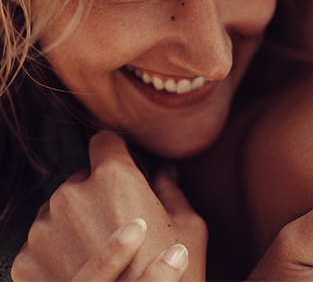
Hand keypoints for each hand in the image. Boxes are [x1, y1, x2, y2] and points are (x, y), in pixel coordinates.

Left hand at [11, 132, 206, 280]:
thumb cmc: (176, 274)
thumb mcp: (190, 226)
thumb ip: (172, 190)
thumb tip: (166, 170)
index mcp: (114, 178)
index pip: (104, 141)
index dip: (117, 154)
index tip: (126, 170)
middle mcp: (71, 195)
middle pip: (81, 178)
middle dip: (97, 193)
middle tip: (121, 221)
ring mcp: (44, 228)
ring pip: (58, 211)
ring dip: (75, 222)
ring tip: (100, 250)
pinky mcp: (26, 260)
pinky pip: (41, 242)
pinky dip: (58, 250)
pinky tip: (82, 268)